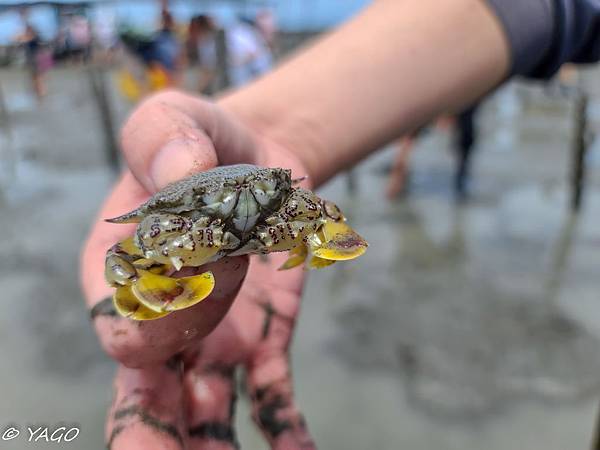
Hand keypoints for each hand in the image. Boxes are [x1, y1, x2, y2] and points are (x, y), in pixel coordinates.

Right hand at [81, 90, 315, 448]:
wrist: (257, 157)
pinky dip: (284, 432)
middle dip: (151, 438)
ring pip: (201, 414)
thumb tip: (183, 171)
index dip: (168, 310)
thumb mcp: (174, 120)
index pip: (126, 322)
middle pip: (145, 396)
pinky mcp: (263, 343)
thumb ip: (165, 139)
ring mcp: (212, 340)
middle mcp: (162, 321)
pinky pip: (269, 398)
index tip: (220, 250)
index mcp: (120, 274)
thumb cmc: (202, 138)